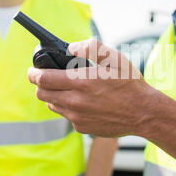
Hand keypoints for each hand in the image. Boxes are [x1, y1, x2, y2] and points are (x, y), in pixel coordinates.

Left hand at [27, 38, 153, 137]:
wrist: (143, 113)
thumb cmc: (131, 84)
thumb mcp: (115, 58)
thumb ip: (91, 48)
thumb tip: (71, 47)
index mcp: (81, 82)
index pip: (43, 79)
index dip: (33, 73)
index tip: (32, 70)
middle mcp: (75, 102)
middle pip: (42, 93)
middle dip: (41, 84)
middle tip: (48, 77)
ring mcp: (77, 117)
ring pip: (53, 105)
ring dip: (54, 95)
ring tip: (68, 88)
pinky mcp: (82, 128)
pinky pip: (67, 116)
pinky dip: (69, 107)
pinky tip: (84, 102)